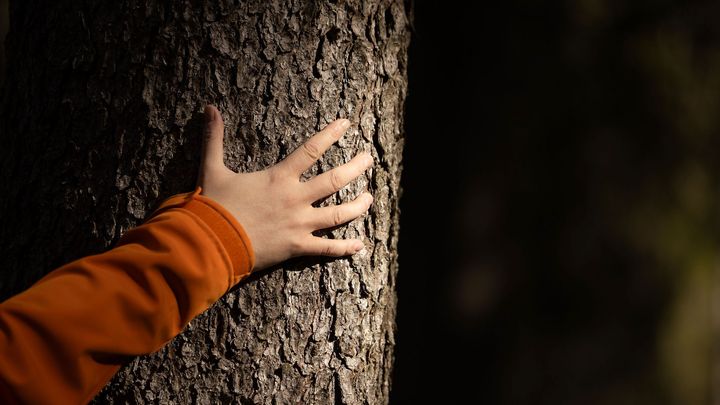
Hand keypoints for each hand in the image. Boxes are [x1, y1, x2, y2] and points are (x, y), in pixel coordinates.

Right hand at [197, 105, 373, 270]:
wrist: (211, 244)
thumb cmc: (213, 206)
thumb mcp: (212, 169)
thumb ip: (214, 138)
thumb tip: (209, 107)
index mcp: (279, 177)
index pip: (312, 149)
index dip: (331, 134)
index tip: (347, 124)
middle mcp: (295, 198)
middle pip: (335, 180)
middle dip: (356, 167)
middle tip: (369, 159)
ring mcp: (300, 224)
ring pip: (339, 214)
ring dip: (358, 206)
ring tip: (370, 198)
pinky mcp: (298, 247)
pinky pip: (328, 248)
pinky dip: (345, 248)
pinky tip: (360, 245)